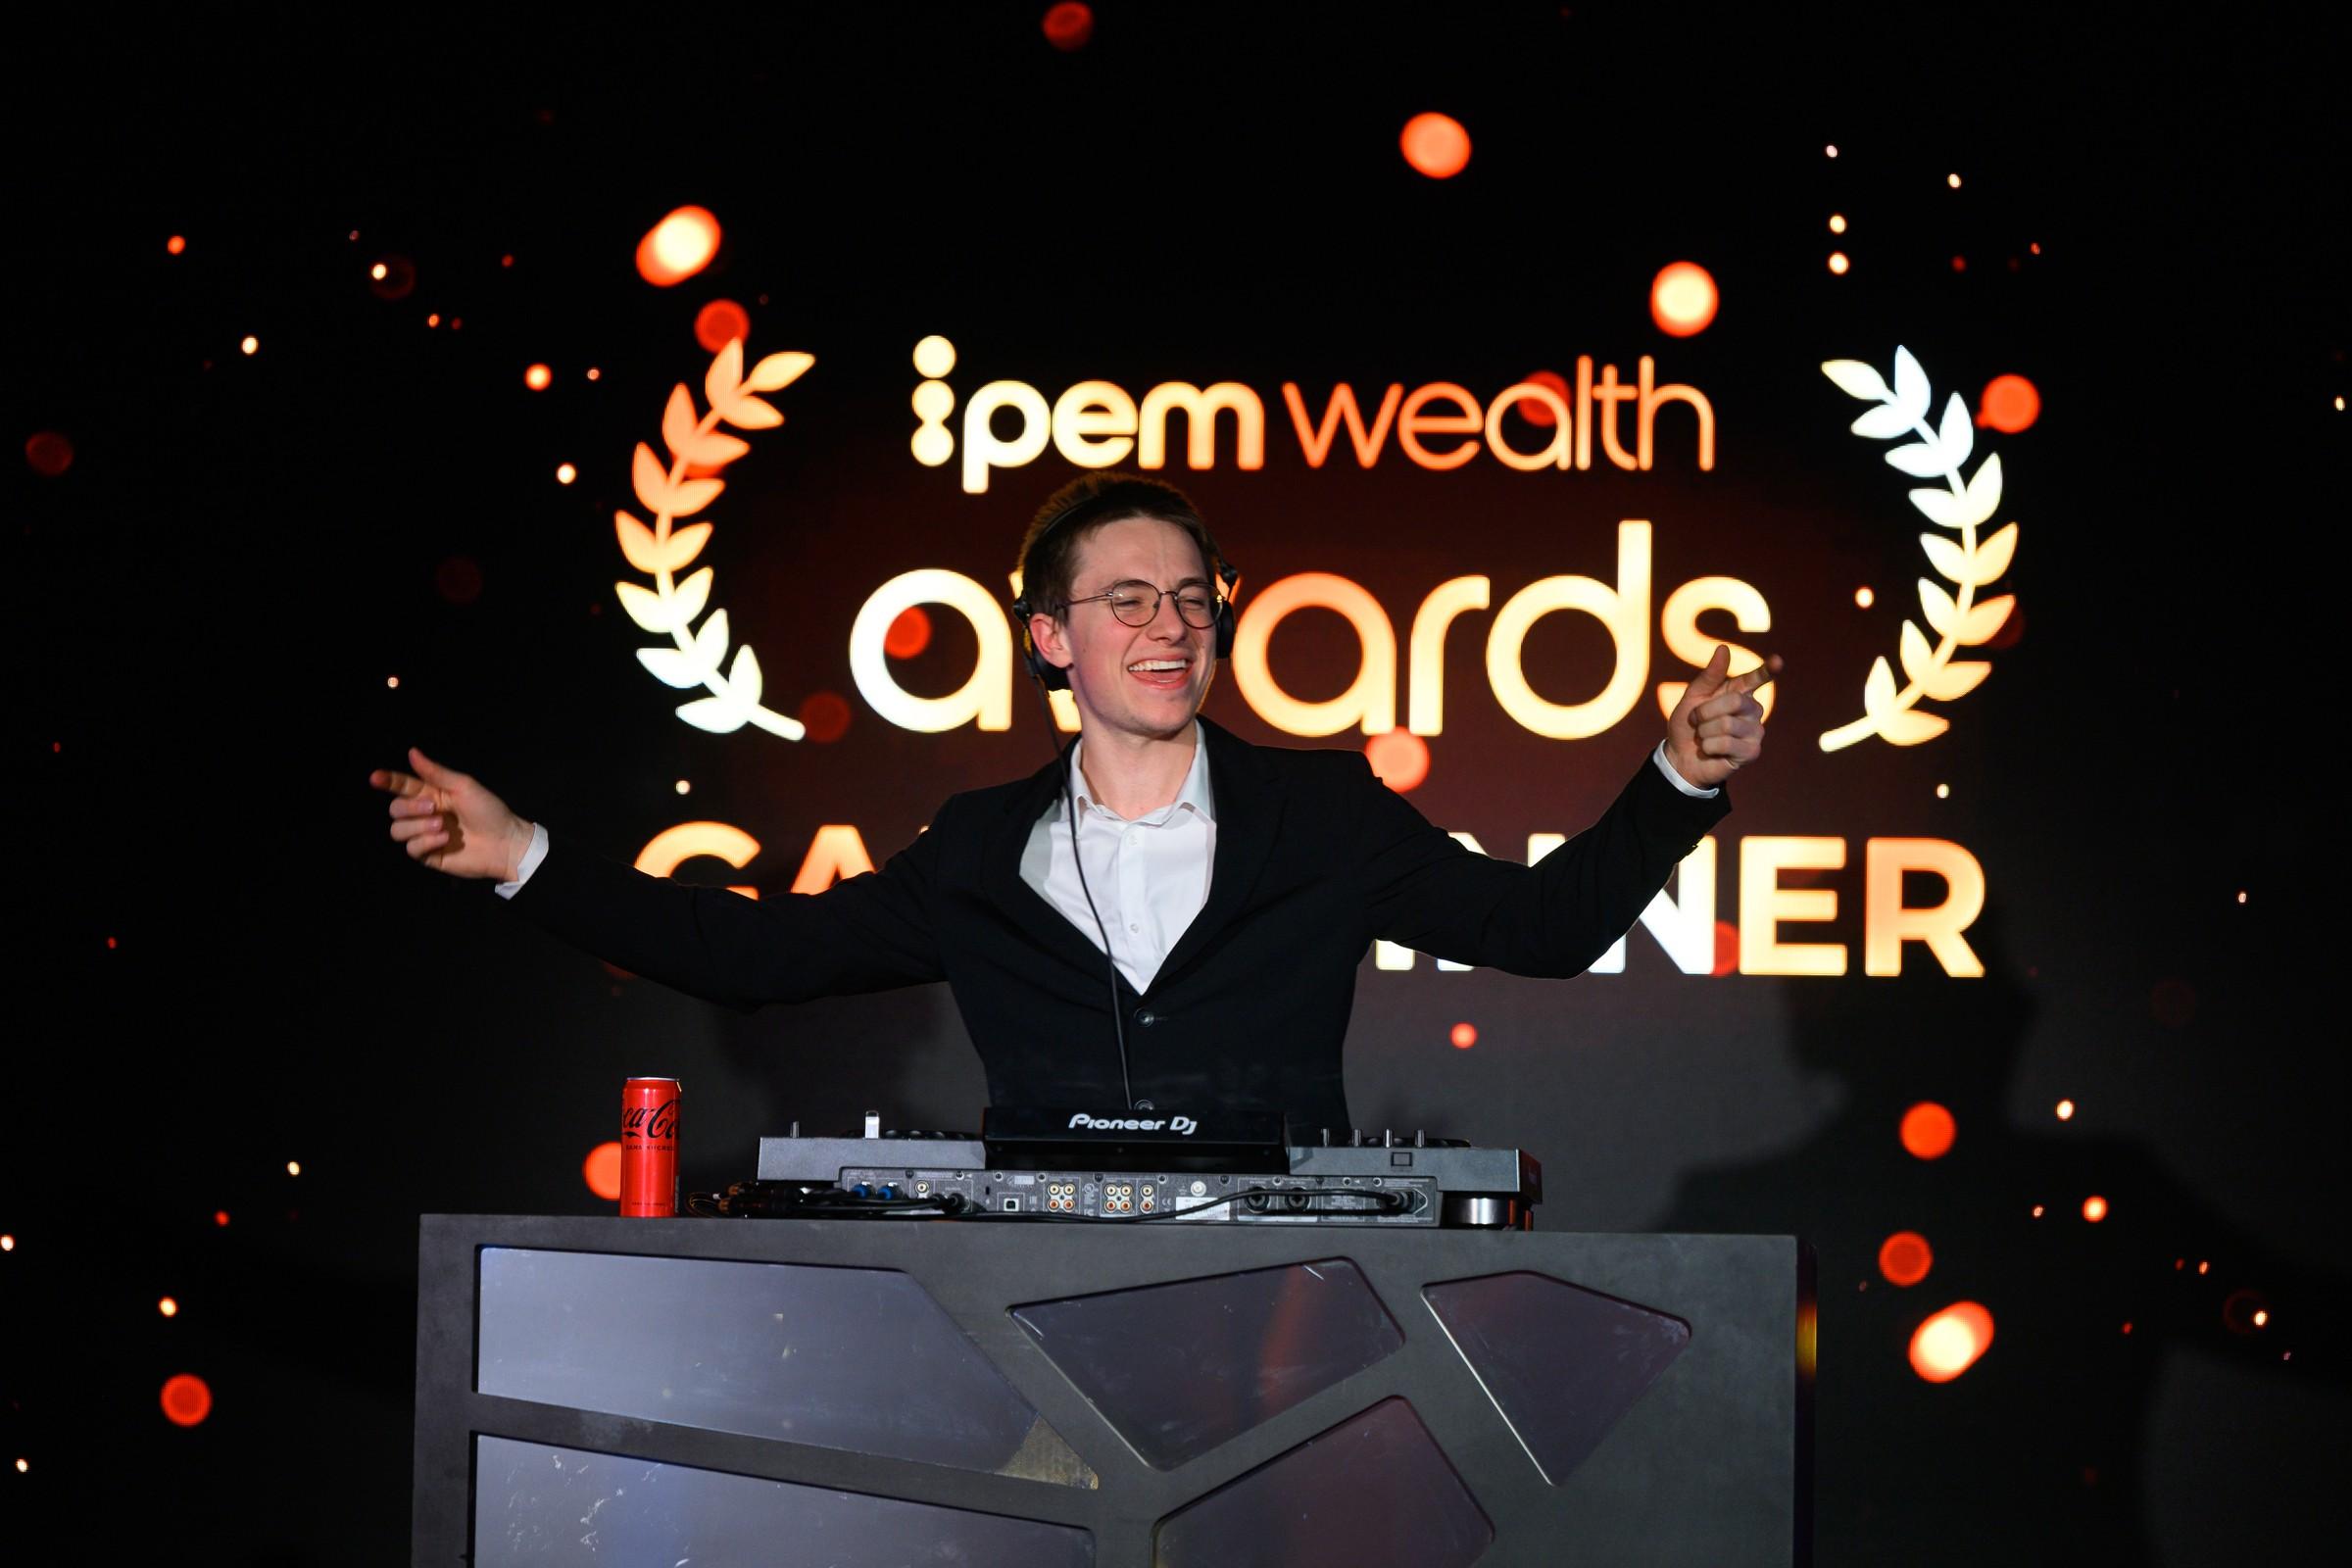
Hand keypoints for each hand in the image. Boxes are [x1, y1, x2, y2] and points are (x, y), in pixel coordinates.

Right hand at [369, 747, 534, 880]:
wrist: (505, 843)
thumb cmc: (489, 811)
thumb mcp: (463, 786)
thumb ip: (436, 772)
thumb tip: (412, 752)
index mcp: (432, 794)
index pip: (402, 786)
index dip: (387, 781)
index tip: (375, 778)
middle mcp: (424, 814)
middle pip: (395, 809)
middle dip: (410, 808)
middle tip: (434, 808)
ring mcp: (425, 835)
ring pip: (397, 830)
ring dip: (418, 826)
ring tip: (442, 825)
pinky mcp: (429, 855)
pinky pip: (411, 848)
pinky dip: (426, 842)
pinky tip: (445, 839)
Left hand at [1665, 646, 1781, 788]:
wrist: (1680, 756)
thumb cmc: (1689, 725)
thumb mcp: (1693, 697)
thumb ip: (1710, 675)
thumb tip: (1724, 648)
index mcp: (1739, 692)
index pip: (1756, 678)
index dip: (1767, 670)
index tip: (1778, 661)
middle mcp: (1752, 709)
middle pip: (1735, 701)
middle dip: (1706, 712)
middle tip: (1697, 722)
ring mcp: (1755, 731)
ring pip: (1728, 724)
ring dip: (1705, 732)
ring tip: (1704, 738)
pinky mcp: (1752, 751)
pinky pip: (1727, 743)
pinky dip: (1709, 746)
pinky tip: (1711, 751)